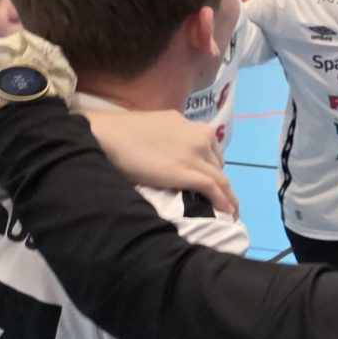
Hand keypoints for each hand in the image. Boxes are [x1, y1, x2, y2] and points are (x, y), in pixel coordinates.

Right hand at [85, 110, 237, 216]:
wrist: (108, 136)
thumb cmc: (123, 134)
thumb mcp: (157, 130)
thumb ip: (171, 141)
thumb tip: (172, 157)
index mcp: (191, 125)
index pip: (210, 149)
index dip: (212, 167)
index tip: (213, 182)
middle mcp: (199, 136)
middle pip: (217, 164)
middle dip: (219, 182)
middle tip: (217, 199)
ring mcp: (196, 154)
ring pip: (221, 178)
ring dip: (228, 196)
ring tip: (230, 212)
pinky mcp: (188, 171)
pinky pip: (214, 188)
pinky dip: (223, 201)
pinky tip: (227, 213)